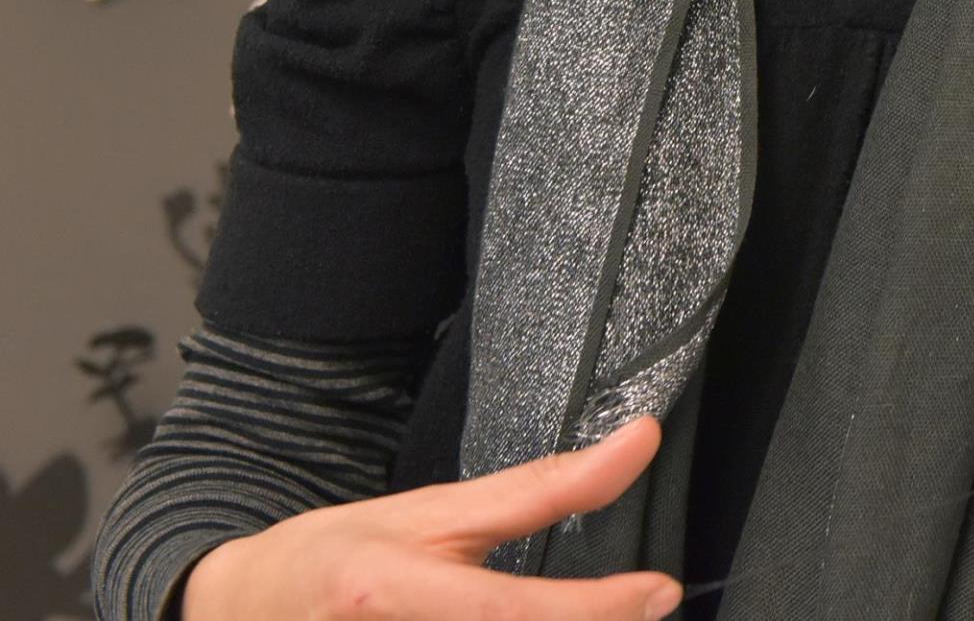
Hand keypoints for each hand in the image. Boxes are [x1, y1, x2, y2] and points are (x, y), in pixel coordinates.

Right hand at [180, 414, 682, 619]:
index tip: (660, 591)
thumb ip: (539, 487)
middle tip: (629, 610)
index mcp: (390, 591)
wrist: (240, 611)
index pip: (509, 612)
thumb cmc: (346, 552)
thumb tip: (640, 441)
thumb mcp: (435, 510)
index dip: (594, 609)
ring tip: (583, 613)